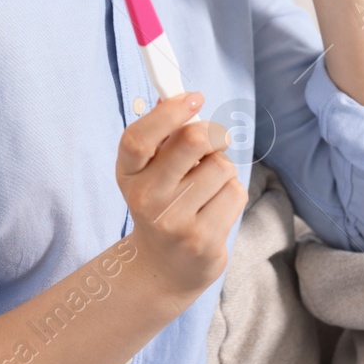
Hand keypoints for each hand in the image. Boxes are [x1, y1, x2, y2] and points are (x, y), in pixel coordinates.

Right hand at [116, 92, 246, 301]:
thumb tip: (175, 95)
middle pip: (192, 141)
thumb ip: (162, 136)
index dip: (169, 112)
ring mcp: (174, 222)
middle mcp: (145, 198)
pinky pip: (235, 193)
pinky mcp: (202, 240)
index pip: (139, 138)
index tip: (194, 98)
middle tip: (213, 142)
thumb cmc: (162, 204)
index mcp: (127, 174)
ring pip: (221, 167)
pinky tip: (216, 208)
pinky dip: (232, 193)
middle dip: (212, 134)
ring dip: (223, 170)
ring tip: (208, 187)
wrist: (164, 267)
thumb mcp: (150, 171)